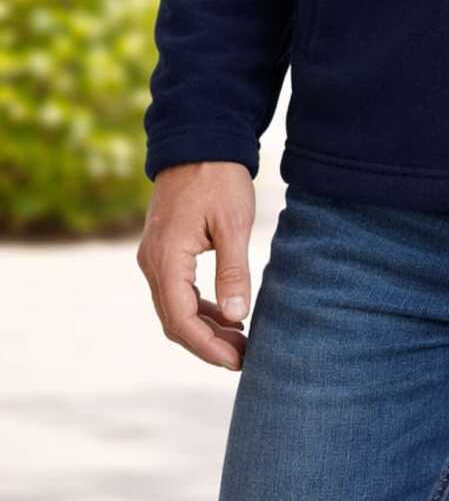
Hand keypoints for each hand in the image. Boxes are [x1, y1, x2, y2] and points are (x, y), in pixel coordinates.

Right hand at [136, 161, 255, 371]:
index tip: (238, 360)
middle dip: (208, 343)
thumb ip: (233, 272)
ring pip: (175, 308)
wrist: (200, 139)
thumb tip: (237, 317)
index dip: (209, 347)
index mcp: (166, 259)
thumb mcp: (232, 224)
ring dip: (205, 327)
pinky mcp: (165, 250)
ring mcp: (155, 256)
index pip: (181, 321)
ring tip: (241, 340)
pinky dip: (200, 307)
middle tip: (244, 357)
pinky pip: (178, 290)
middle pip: (175, 321)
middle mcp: (152, 262)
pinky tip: (228, 313)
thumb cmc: (218, 177)